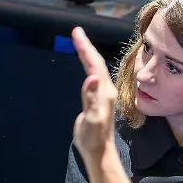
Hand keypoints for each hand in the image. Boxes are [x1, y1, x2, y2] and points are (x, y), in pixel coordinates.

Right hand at [71, 27, 117, 162]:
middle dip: (86, 46)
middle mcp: (106, 90)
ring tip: (80, 42)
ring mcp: (103, 95)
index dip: (85, 48)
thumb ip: (91, 97)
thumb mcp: (92, 118)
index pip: (94, 64)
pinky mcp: (98, 100)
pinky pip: (93, 76)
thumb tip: (93, 77)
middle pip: (96, 63)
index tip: (77, 33)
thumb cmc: (94, 137)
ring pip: (96, 68)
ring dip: (87, 54)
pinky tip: (85, 65)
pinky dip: (87, 66)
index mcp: (104, 92)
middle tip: (76, 31)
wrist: (99, 151)